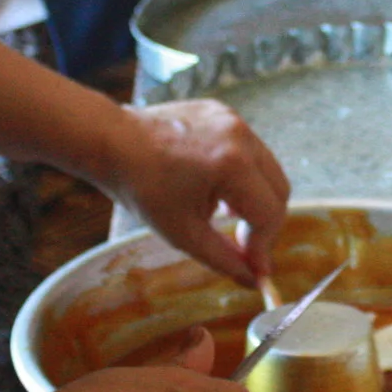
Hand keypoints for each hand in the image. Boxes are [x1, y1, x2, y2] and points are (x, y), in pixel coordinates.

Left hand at [102, 101, 289, 285]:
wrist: (112, 143)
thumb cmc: (141, 188)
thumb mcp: (184, 234)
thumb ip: (225, 259)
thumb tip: (254, 279)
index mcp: (233, 165)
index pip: (270, 213)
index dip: (264, 245)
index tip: (253, 267)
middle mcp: (241, 136)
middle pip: (279, 189)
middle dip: (265, 222)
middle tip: (244, 245)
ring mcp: (234, 119)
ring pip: (268, 169)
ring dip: (255, 197)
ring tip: (223, 212)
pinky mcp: (224, 112)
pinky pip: (249, 150)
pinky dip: (242, 174)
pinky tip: (213, 186)